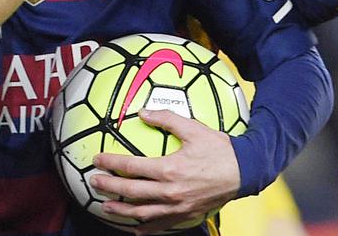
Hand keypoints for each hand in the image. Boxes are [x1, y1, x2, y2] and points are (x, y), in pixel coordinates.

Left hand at [91, 109, 240, 233]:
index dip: (111, 163)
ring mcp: (177, 207)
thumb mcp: (194, 128)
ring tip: (106, 207)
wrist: (244, 171)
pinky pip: (161, 225)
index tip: (97, 159)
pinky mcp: (185, 215)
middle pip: (131, 193)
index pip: (131, 167)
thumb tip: (143, 112)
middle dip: (108, 187)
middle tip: (94, 182)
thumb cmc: (219, 149)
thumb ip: (166, 119)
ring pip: (142, 213)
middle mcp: (170, 192)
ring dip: (121, 211)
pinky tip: (135, 228)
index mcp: (170, 169)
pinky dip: (145, 228)